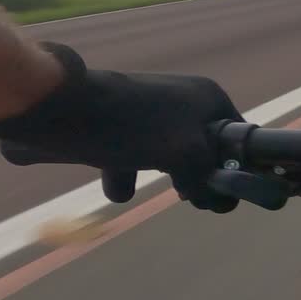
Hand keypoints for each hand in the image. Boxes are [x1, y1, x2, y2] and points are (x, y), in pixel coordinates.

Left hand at [0, 43, 243, 211]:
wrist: (60, 111)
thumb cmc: (134, 127)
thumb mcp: (188, 155)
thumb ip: (210, 179)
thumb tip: (218, 201)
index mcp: (207, 98)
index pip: (240, 137)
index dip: (236, 167)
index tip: (222, 191)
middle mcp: (182, 101)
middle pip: (204, 149)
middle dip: (195, 175)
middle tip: (187, 194)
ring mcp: (149, 113)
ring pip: (167, 155)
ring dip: (160, 177)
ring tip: (156, 192)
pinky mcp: (118, 126)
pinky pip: (134, 155)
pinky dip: (126, 174)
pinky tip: (116, 189)